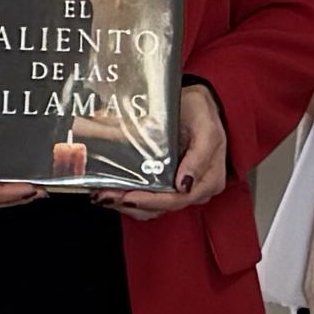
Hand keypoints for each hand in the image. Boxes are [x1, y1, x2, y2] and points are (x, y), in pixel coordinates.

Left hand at [107, 83, 233, 219]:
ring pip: (152, 208)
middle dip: (132, 203)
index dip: (151, 201)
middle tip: (107, 195)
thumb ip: (199, 156)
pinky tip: (113, 192)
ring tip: (104, 194)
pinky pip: (148, 201)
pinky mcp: (167, 185)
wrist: (192, 104)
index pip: (178, 200)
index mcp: (209, 179)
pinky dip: (130, 199)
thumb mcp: (204, 127)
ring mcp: (181, 189)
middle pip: (162, 207)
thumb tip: (184, 185)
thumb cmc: (199, 112)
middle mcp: (196, 190)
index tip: (128, 197)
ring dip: (126, 204)